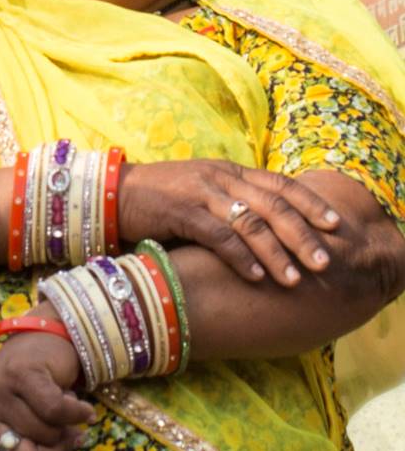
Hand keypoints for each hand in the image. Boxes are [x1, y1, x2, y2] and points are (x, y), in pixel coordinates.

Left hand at [0, 328, 93, 450]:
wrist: (43, 344)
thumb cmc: (33, 399)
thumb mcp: (35, 442)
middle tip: (70, 444)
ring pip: (43, 436)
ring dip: (68, 432)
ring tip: (73, 421)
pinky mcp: (19, 373)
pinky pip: (57, 411)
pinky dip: (79, 413)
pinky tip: (85, 409)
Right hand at [120, 159, 341, 286]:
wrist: (114, 193)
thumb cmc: (162, 200)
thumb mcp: (205, 195)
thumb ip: (235, 206)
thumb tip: (271, 231)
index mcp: (231, 171)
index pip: (281, 183)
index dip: (311, 203)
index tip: (335, 225)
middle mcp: (222, 178)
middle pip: (274, 204)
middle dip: (303, 234)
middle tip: (325, 261)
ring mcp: (202, 193)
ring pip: (252, 222)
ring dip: (277, 253)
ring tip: (296, 279)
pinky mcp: (181, 212)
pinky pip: (219, 236)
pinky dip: (241, 257)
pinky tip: (257, 277)